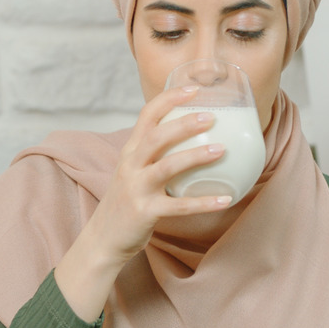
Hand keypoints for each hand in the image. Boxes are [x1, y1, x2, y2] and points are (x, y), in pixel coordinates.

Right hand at [92, 85, 230, 262]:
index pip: (147, 115)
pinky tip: (225, 199)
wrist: (103, 238)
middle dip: (184, 124)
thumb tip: (193, 139)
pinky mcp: (145, 212)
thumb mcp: (135, 171)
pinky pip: (179, 206)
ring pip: (167, 167)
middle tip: (211, 117)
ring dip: (196, 156)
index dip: (169, 99)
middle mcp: (131, 166)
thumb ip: (155, 155)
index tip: (194, 88)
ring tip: (222, 150)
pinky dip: (204, 203)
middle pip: (157, 137)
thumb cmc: (128, 201)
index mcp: (130, 151)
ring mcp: (136, 189)